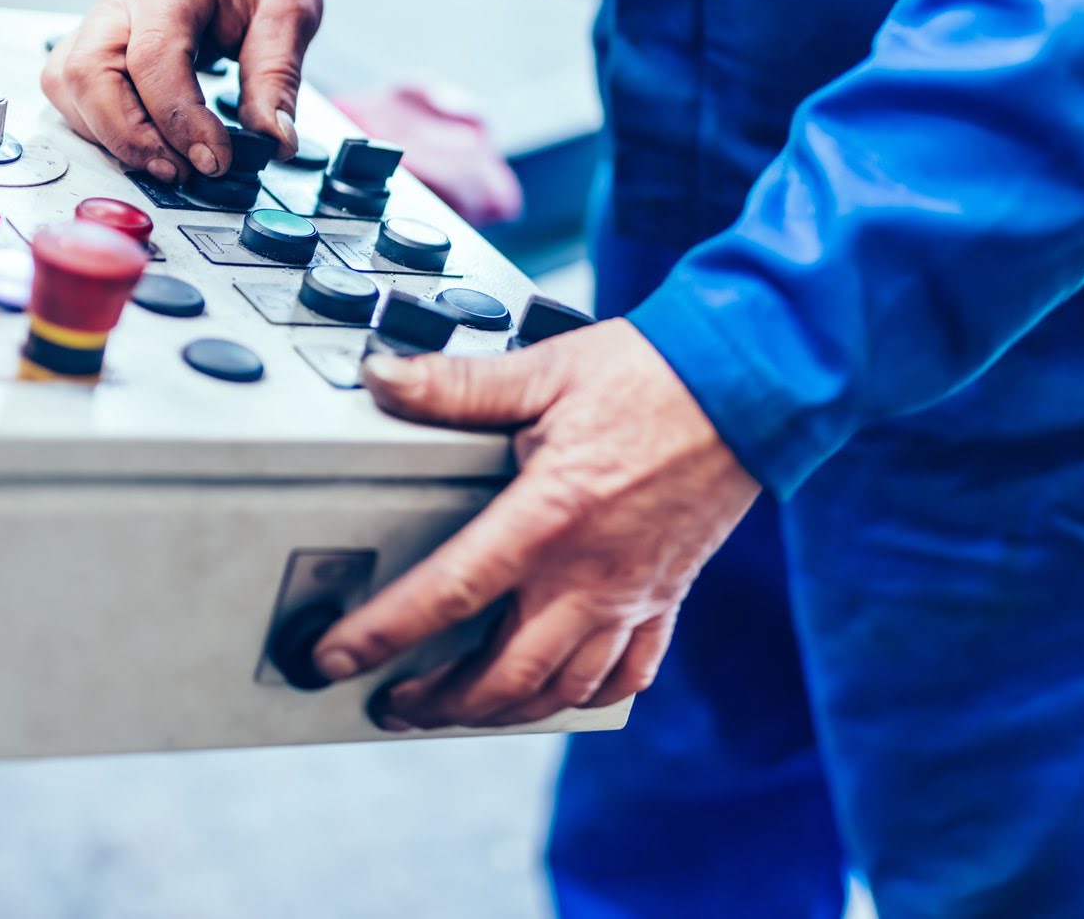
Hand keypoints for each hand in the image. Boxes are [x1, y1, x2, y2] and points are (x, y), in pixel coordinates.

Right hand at [42, 0, 321, 180]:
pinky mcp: (94, 42)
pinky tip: (145, 141)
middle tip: (183, 171)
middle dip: (130, 137)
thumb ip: (277, 78)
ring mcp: (100, 18)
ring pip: (68, 86)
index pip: (152, 57)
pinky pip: (71, 90)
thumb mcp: (290, 13)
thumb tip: (273, 141)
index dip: (178, 119)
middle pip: (87, 74)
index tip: (215, 159)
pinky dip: (100, 125)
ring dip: (110, 135)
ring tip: (169, 162)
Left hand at [313, 320, 761, 728]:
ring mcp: (632, 596)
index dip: (381, 634)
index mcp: (549, 517)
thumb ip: (459, 385)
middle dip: (438, 701)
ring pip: (560, 691)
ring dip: (500, 713)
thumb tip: (382, 379)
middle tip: (391, 701)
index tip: (335, 658)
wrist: (748, 388)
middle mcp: (591, 574)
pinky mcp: (666, 598)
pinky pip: (627, 675)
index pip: (448, 593)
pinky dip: (584, 698)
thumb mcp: (545, 370)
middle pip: (504, 675)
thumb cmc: (651, 377)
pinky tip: (557, 697)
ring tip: (456, 711)